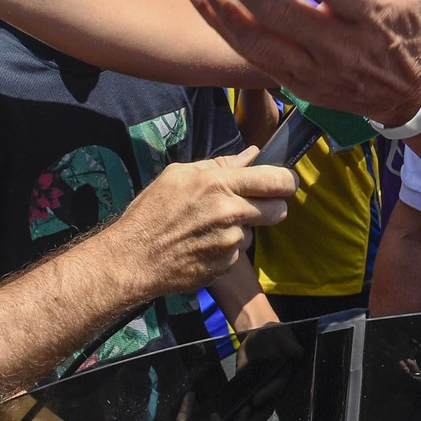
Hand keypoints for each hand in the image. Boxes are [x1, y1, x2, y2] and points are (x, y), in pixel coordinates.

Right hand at [103, 147, 296, 298]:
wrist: (133, 259)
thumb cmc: (151, 212)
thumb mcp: (179, 175)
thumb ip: (220, 164)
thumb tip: (252, 155)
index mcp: (219, 184)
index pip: (276, 180)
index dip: (288, 181)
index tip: (286, 183)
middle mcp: (231, 213)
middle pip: (279, 209)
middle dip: (272, 206)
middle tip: (254, 205)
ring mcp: (230, 242)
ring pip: (255, 232)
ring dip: (242, 229)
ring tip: (210, 227)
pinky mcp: (226, 265)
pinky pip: (237, 253)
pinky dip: (226, 248)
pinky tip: (203, 245)